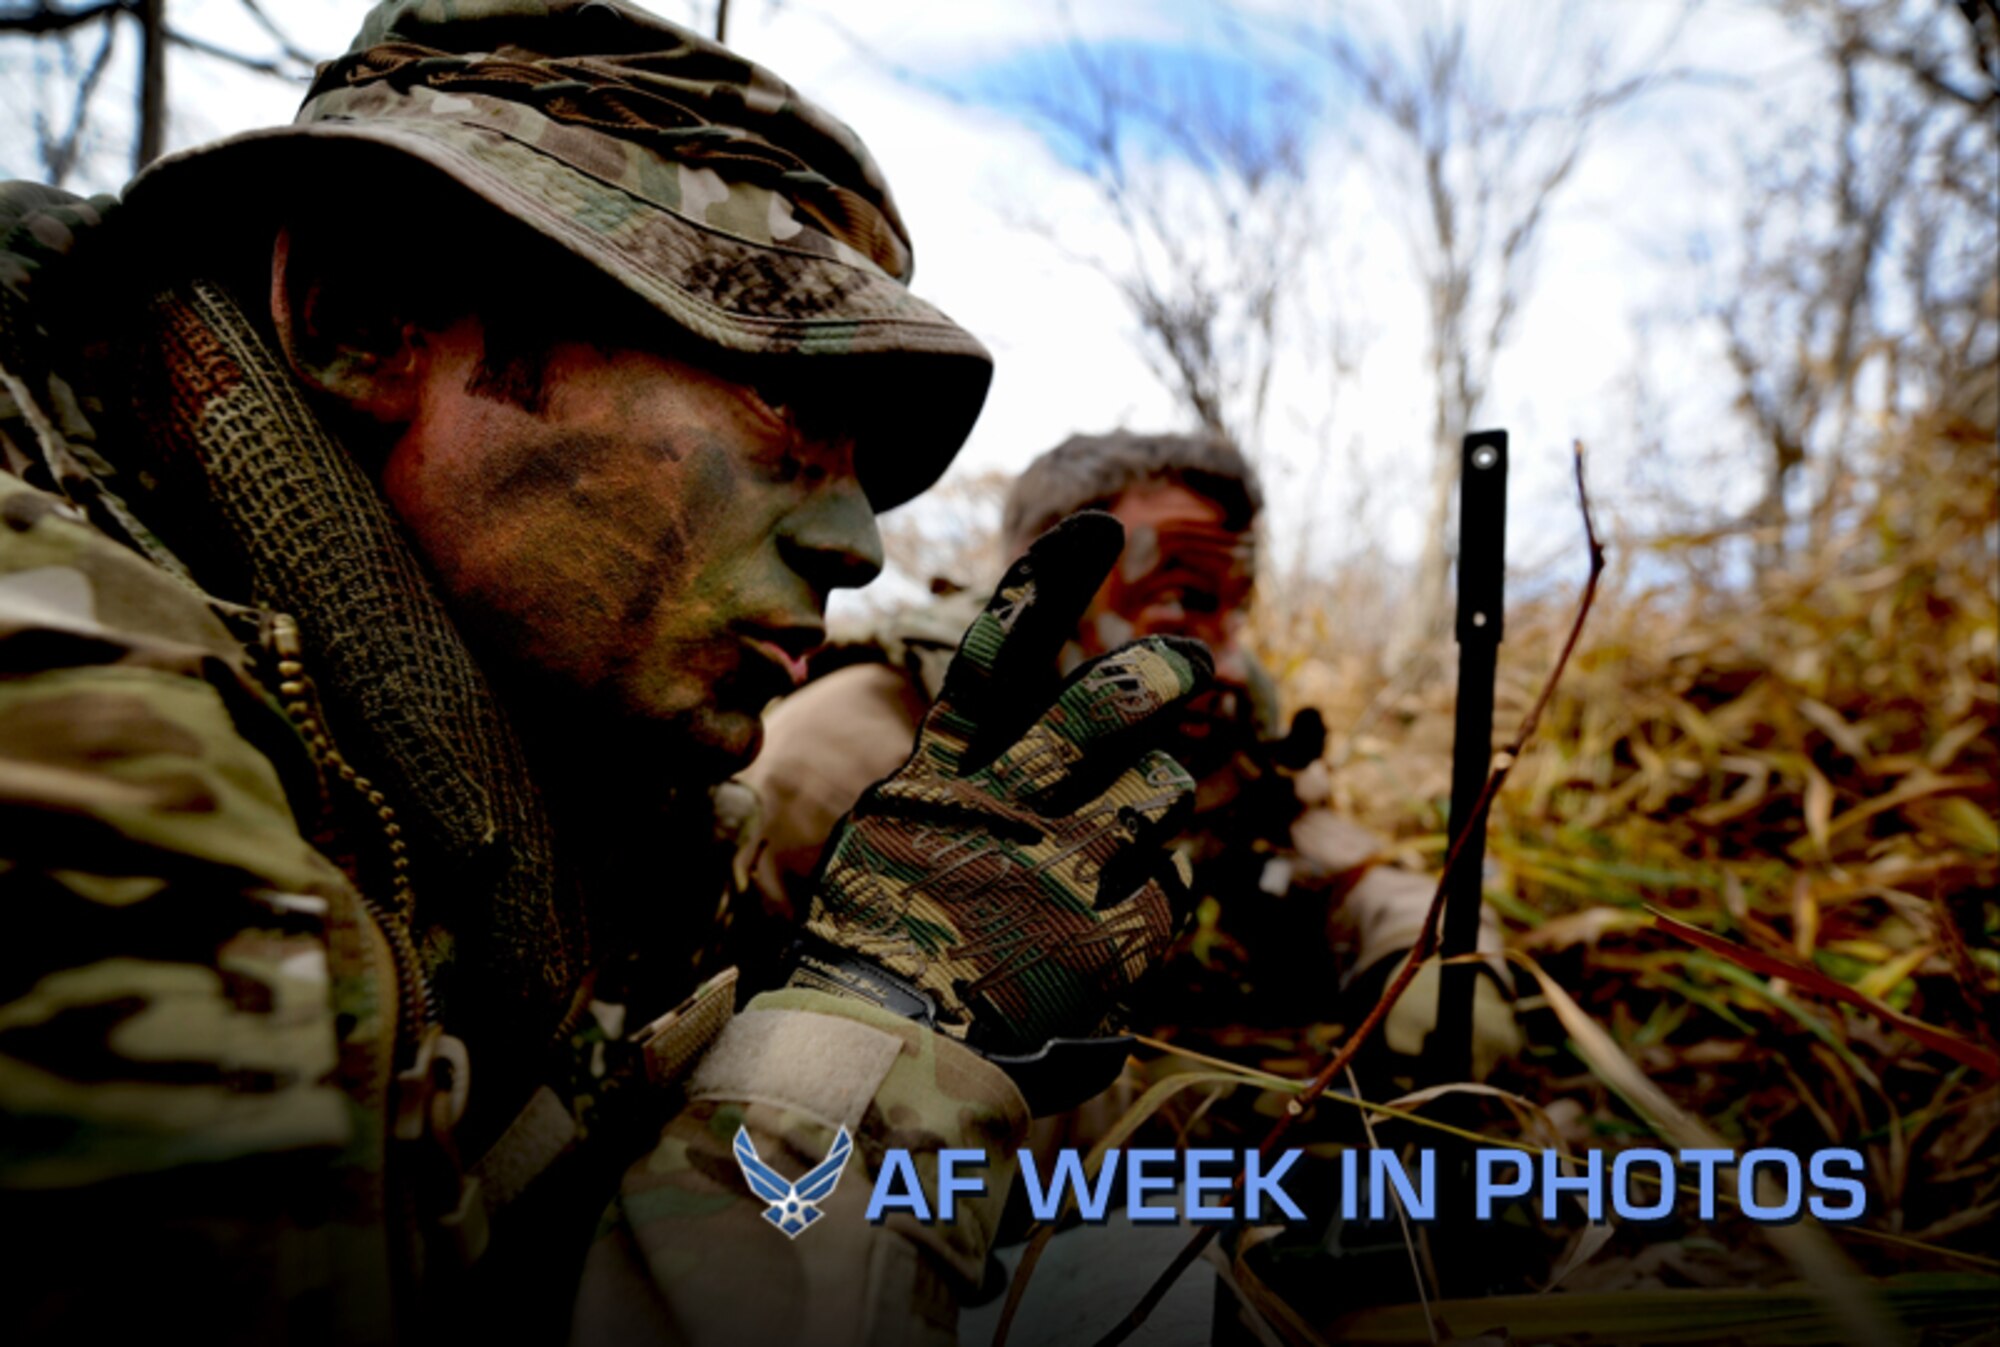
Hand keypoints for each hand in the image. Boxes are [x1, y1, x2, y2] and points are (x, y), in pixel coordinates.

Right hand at [792, 513, 1210, 1059]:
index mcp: (938, 780)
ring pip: (1159, 787)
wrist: (881, 1064)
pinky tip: (1103, 946)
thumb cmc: (880, 955)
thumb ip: (950, 787)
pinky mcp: (1113, 928)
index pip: (998, 654)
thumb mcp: (889, 845)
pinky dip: (1149, 906)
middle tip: (1194, 662)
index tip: (1102, 527)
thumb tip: (1007, 741)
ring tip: (1123, 845)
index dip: (1053, 582)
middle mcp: (1001, 806)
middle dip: (1162, 672)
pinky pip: (1170, 887)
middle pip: (1103, 703)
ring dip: (1158, 801)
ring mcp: (1060, 865)